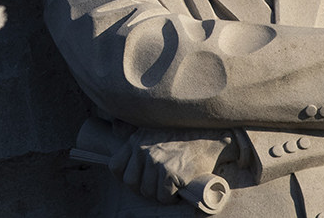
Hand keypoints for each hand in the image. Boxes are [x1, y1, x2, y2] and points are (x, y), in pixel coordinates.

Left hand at [107, 128, 236, 202]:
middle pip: (131, 183)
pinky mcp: (172, 173)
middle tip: (157, 185)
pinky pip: (163, 197)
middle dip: (143, 188)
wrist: (208, 135)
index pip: (116, 167)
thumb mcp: (151, 125)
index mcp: (136, 140)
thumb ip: (131, 128)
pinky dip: (171, 198)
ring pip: (148, 192)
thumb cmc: (180, 132)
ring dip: (159, 194)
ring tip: (169, 186)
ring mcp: (157, 162)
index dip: (125, 177)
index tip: (138, 178)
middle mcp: (143, 150)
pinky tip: (178, 189)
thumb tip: (114, 126)